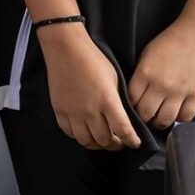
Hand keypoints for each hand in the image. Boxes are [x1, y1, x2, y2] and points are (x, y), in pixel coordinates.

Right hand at [40, 28, 140, 150]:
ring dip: (98, 144)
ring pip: (87, 141)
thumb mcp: (114, 78)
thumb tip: (123, 117)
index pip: (123, 130)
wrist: (66, 49)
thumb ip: (118, 100)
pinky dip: (80, 137)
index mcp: (107, 100)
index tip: (135, 142)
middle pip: (105, 140)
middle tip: (120, 142)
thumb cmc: (92, 59)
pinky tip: (85, 132)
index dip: (132, 141)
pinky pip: (70, 133)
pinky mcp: (60, 110)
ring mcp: (72, 112)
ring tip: (103, 140)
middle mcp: (89, 110)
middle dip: (116, 145)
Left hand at [127, 20, 194, 129]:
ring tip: (157, 120)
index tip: (130, 108)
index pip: (131, 100)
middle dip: (142, 118)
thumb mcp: (145, 55)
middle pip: (146, 113)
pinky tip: (175, 115)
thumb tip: (133, 94)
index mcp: (145, 73)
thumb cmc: (168, 42)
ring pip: (165, 120)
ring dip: (159, 123)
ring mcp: (180, 91)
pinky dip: (179, 120)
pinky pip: (186, 117)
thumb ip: (139, 75)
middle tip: (143, 117)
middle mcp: (161, 85)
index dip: (130, 107)